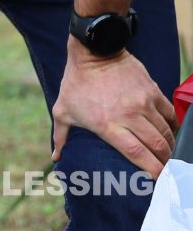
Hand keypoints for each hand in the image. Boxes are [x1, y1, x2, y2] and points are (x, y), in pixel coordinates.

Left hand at [52, 39, 176, 177]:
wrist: (93, 50)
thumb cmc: (77, 81)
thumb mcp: (63, 108)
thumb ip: (61, 135)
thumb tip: (56, 158)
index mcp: (106, 124)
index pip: (136, 154)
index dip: (151, 170)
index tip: (158, 180)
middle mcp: (128, 115)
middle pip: (156, 146)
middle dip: (164, 162)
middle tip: (166, 169)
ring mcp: (142, 102)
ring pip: (165, 132)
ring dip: (169, 146)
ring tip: (167, 153)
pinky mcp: (152, 90)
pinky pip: (169, 113)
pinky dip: (173, 126)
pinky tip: (170, 132)